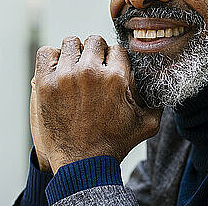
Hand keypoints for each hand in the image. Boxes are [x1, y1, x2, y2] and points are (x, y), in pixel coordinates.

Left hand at [32, 35, 160, 173]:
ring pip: (70, 43)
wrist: (80, 166)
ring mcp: (64, 76)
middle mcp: (90, 72)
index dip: (114, 60)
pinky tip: (58, 71)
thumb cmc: (113, 145)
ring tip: (74, 71)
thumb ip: (158, 102)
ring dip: (74, 55)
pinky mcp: (44, 83)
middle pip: (94, 41)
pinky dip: (51, 59)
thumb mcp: (146, 124)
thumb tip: (163, 86)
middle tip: (92, 72)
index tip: (109, 71)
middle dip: (96, 54)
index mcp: (116, 78)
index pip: (116, 49)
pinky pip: (46, 53)